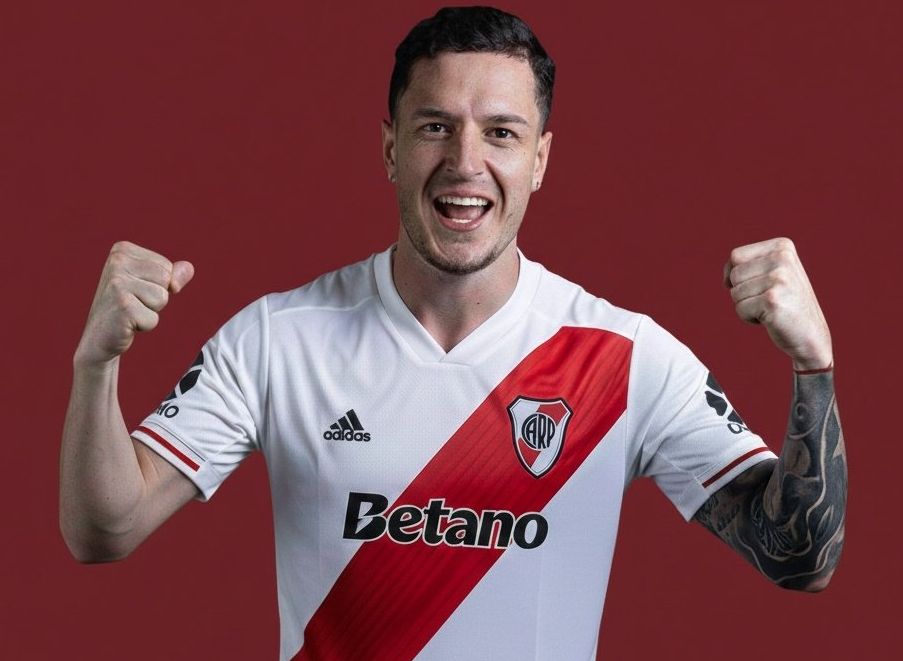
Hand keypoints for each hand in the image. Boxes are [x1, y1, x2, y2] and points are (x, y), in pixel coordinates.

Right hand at [75, 241, 194, 367]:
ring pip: (162, 298)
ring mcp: (117, 283)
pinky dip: (145, 325)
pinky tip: (125, 323)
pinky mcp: (122, 305)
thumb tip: (189, 268)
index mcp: (122, 250)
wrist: (98, 336)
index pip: (166, 267)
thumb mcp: (148, 285)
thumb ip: (171, 275)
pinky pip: (154, 318)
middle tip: (133, 303)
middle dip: (156, 298)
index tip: (135, 291)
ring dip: (150, 311)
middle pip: (167, 280)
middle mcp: (117, 261)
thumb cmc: (126, 307)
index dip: (157, 285)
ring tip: (129, 312)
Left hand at [723, 237, 831, 370]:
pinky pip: (740, 309)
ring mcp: (778, 279)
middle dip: (742, 292)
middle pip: (734, 275)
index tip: (756, 286)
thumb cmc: (786, 304)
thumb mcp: (774, 275)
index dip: (735, 275)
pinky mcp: (772, 300)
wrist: (811, 336)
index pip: (736, 256)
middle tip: (768, 300)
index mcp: (782, 247)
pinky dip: (749, 318)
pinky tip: (771, 318)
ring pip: (735, 293)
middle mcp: (782, 258)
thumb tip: (726, 274)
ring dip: (747, 306)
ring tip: (771, 308)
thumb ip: (751, 265)